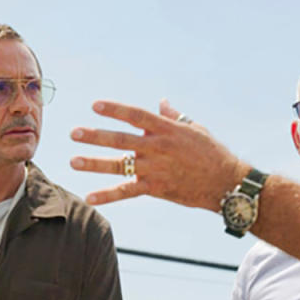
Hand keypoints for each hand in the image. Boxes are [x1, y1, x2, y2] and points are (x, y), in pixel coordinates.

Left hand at [70, 99, 247, 208]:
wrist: (226, 182)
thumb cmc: (212, 153)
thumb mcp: (195, 129)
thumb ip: (174, 116)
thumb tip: (162, 102)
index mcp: (167, 130)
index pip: (136, 116)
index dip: (116, 110)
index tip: (96, 105)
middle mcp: (158, 148)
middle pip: (121, 140)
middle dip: (96, 136)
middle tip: (74, 133)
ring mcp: (156, 169)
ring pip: (120, 166)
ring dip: (95, 164)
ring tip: (74, 162)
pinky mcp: (157, 189)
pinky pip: (128, 192)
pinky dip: (109, 195)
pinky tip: (90, 197)